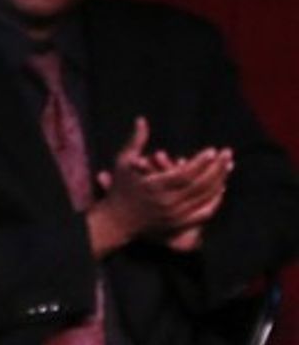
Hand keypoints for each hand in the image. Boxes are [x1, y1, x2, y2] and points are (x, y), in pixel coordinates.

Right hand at [92, 119, 231, 250]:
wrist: (118, 220)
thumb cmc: (120, 187)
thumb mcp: (123, 162)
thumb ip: (136, 141)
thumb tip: (142, 119)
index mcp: (153, 186)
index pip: (184, 175)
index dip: (200, 163)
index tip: (212, 150)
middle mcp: (167, 203)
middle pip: (200, 186)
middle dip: (217, 169)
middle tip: (227, 154)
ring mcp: (175, 215)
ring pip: (204, 198)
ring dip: (219, 181)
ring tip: (227, 166)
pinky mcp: (180, 224)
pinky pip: (204, 213)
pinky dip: (214, 200)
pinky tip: (220, 187)